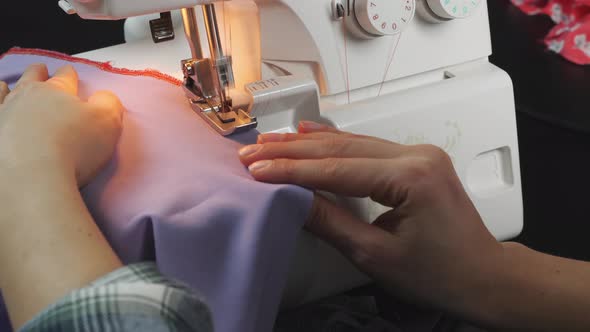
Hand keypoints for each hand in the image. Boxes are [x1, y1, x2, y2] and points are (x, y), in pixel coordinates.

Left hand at [0, 63, 123, 186]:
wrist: (32, 179)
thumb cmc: (74, 149)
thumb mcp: (107, 122)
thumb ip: (109, 103)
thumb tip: (103, 96)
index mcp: (55, 92)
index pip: (64, 78)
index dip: (69, 74)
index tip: (69, 70)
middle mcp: (25, 98)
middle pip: (32, 80)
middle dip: (38, 73)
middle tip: (40, 69)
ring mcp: (3, 115)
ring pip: (3, 94)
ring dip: (6, 88)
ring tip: (5, 85)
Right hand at [239, 122, 504, 322]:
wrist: (482, 277)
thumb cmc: (439, 274)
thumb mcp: (376, 255)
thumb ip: (330, 222)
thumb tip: (291, 199)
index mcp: (412, 178)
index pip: (338, 169)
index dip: (292, 170)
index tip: (258, 169)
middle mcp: (417, 156)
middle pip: (342, 147)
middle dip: (292, 150)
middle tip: (254, 151)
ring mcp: (418, 154)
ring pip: (352, 142)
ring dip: (308, 143)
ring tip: (270, 141)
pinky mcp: (415, 160)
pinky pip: (367, 146)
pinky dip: (334, 144)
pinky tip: (310, 132)